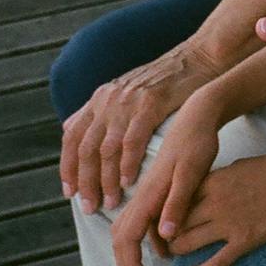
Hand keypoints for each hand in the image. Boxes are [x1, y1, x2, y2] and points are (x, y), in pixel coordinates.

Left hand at [60, 44, 221, 213]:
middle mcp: (109, 100)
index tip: (70, 192)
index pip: (72, 137)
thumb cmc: (164, 80)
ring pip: (107, 149)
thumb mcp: (123, 89)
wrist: (198, 58)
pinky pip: (132, 141)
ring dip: (106, 180)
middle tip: (91, 206)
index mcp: (100, 98)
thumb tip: (68, 127)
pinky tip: (130, 182)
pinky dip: (128, 164)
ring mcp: (129, 102)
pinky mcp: (151, 104)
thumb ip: (97, 111)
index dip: (68, 167)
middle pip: (87, 149)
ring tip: (111, 201)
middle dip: (86, 182)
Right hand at [108, 103, 222, 265]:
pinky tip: (163, 245)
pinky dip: (144, 237)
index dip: (130, 264)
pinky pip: (142, 218)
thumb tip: (166, 236)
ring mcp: (147, 190)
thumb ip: (179, 202)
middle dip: (126, 264)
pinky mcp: (155, 187)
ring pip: (129, 227)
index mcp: (149, 193)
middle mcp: (142, 193)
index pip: (128, 237)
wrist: (199, 114)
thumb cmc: (199, 142)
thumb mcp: (193, 172)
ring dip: (134, 252)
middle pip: (121, 236)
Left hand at [167, 154, 265, 265]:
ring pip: (189, 243)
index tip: (165, 218)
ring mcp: (229, 223)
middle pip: (177, 223)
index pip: (177, 200)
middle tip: (166, 239)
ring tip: (176, 254)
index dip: (168, 212)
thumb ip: (217, 180)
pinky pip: (215, 262)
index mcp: (213, 182)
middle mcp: (215, 203)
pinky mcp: (244, 240)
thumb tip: (204, 192)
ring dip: (178, 250)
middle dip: (167, 234)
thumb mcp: (237, 166)